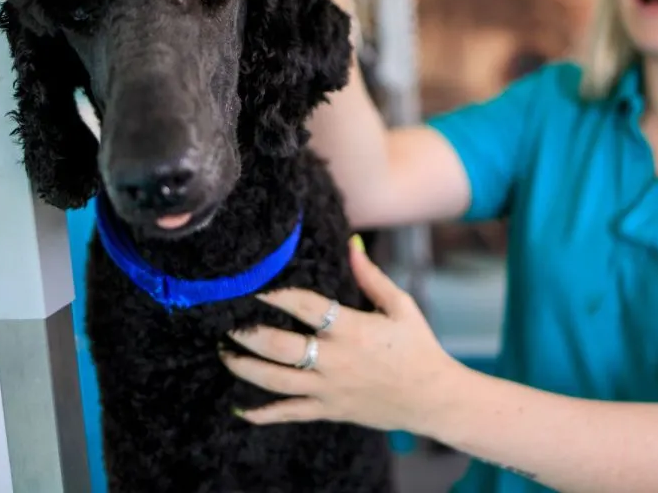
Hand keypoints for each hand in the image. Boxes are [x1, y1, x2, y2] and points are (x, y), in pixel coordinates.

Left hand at [221, 236, 462, 432]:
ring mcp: (329, 388)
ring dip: (244, 367)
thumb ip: (371, 276)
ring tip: (225, 354)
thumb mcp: (400, 306)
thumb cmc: (418, 347)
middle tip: (227, 323)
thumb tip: (352, 244)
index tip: (252, 286)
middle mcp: (335, 359)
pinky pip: (288, 413)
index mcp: (352, 329)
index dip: (275, 294)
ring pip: (275, 381)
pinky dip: (262, 414)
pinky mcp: (328, 410)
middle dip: (247, 334)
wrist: (433, 397)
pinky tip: (240, 409)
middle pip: (279, 346)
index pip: (304, 306)